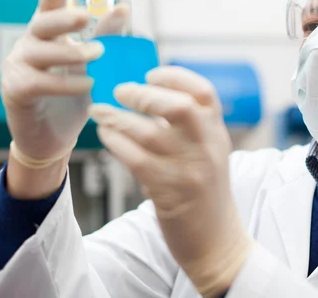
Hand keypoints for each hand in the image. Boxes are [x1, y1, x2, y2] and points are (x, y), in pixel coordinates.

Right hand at [1, 0, 127, 196]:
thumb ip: (104, 37)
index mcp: (48, 35)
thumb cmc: (74, 97)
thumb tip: (123, 9)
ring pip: (40, 51)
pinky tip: (87, 86)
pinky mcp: (15, 91)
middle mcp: (29, 45)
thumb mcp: (91, 66)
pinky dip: (65, 83)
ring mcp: (18, 67)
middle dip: (63, 18)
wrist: (54, 137)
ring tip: (97, 55)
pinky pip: (39, 81)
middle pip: (42, 23)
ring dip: (70, 51)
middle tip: (85, 16)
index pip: (49, 4)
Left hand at [89, 66, 252, 296]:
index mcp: (218, 134)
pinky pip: (135, 159)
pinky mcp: (169, 193)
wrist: (218, 242)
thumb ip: (190, 127)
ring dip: (118, 118)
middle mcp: (207, 148)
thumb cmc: (207, 194)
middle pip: (179, 106)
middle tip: (121, 90)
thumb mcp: (209, 153)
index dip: (175, 76)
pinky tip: (106, 136)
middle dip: (144, 94)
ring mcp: (189, 171)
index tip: (150, 73)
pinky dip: (116, 143)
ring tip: (100, 111)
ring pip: (149, 133)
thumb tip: (152, 96)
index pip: (204, 92)